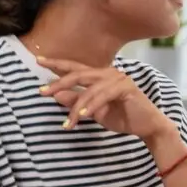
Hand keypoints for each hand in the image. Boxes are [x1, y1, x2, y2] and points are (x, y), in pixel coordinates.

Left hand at [37, 56, 175, 142]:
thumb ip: (76, 101)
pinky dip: (91, 106)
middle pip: (79, 73)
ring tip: (68, 123)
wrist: (147, 126)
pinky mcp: (126, 88)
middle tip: (42, 91)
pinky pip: (102, 96)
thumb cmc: (122, 117)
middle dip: (59, 82)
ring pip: (89, 89)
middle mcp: (109, 73)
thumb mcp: (93, 111)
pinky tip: (82, 117)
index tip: (38, 60)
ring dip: (76, 107)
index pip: (75, 68)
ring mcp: (118, 78)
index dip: (57, 64)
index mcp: (100, 76)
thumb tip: (55, 95)